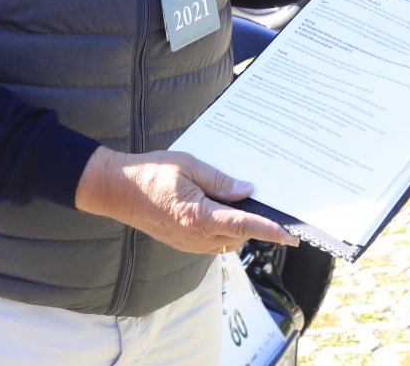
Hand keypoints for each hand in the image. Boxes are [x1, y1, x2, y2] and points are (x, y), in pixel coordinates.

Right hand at [74, 146, 297, 251]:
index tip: (292, 235)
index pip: (244, 225)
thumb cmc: (151, 173)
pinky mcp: (184, 243)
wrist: (117, 190)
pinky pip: (214, 240)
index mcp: (198, 217)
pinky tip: (221, 207)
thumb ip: (220, 180)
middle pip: (240, 234)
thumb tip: (247, 190)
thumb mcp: (189, 166)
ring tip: (241, 200)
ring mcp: (189, 243)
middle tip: (272, 204)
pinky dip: (224, 227)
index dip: (270, 230)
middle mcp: (196, 237)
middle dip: (257, 223)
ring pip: (228, 240)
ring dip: (239, 225)